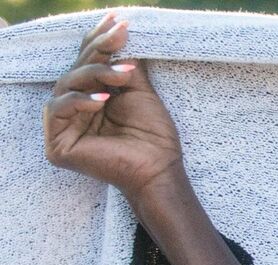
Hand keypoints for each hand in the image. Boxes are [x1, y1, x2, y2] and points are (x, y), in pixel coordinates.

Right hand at [43, 11, 184, 201]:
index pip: (88, 62)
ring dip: (95, 74)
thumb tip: (120, 34)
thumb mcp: (140, 92)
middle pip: (76, 69)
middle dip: (99, 51)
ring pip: (66, 84)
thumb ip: (125, 66)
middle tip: (120, 36)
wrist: (159, 171)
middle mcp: (74, 109)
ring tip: (122, 77)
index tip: (117, 20)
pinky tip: (103, 100)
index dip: (99, 40)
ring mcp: (64, 126)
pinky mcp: (57, 144)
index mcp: (91, 96)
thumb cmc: (154, 137)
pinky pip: (59, 109)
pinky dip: (80, 100)